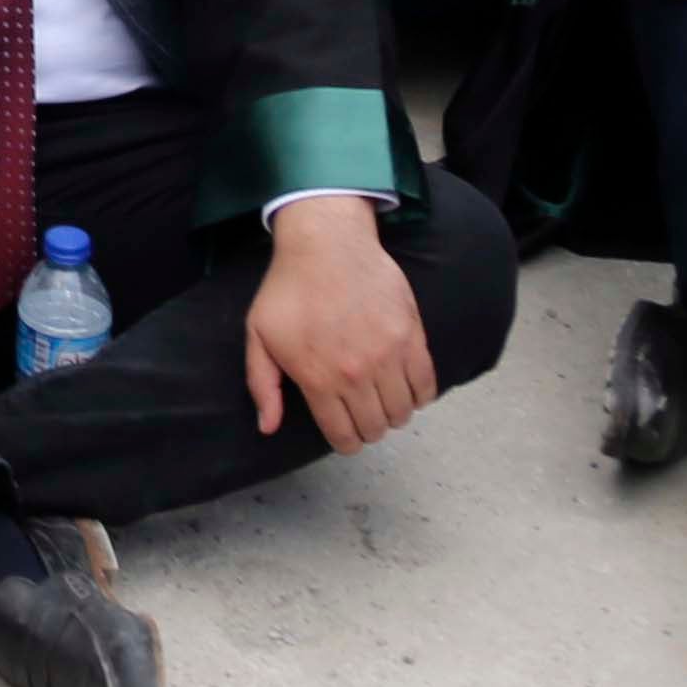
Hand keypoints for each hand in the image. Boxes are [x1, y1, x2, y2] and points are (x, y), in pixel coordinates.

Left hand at [243, 196, 436, 451]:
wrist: (326, 243)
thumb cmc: (289, 289)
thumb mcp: (259, 335)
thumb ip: (262, 385)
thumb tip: (269, 427)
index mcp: (318, 378)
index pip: (343, 436)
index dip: (346, 442)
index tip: (346, 435)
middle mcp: (356, 374)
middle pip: (375, 428)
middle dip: (368, 429)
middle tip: (363, 414)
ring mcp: (388, 355)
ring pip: (402, 412)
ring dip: (394, 414)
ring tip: (383, 400)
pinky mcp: (411, 336)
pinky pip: (427, 385)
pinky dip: (420, 395)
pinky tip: (406, 387)